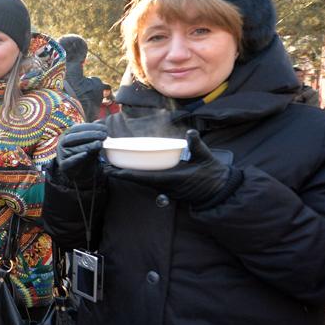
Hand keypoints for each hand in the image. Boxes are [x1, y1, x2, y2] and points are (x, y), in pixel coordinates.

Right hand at [56, 122, 109, 180]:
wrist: (82, 173)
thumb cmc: (86, 154)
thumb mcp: (91, 143)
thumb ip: (94, 133)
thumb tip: (100, 121)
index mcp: (67, 135)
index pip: (76, 128)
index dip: (90, 127)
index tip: (104, 128)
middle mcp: (62, 144)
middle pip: (73, 137)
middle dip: (89, 135)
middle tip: (103, 135)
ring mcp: (61, 155)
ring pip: (72, 149)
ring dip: (87, 146)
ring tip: (99, 144)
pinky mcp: (63, 166)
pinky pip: (68, 162)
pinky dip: (77, 158)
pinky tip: (86, 154)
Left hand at [105, 130, 240, 208]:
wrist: (219, 191)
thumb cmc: (212, 174)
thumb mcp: (206, 157)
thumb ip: (197, 145)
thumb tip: (191, 133)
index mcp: (172, 179)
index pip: (145, 177)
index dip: (128, 174)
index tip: (113, 171)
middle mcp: (165, 186)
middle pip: (139, 180)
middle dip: (122, 174)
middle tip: (106, 166)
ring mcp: (166, 189)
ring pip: (143, 182)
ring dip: (128, 175)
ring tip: (113, 167)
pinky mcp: (168, 189)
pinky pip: (149, 183)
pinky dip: (138, 177)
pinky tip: (131, 170)